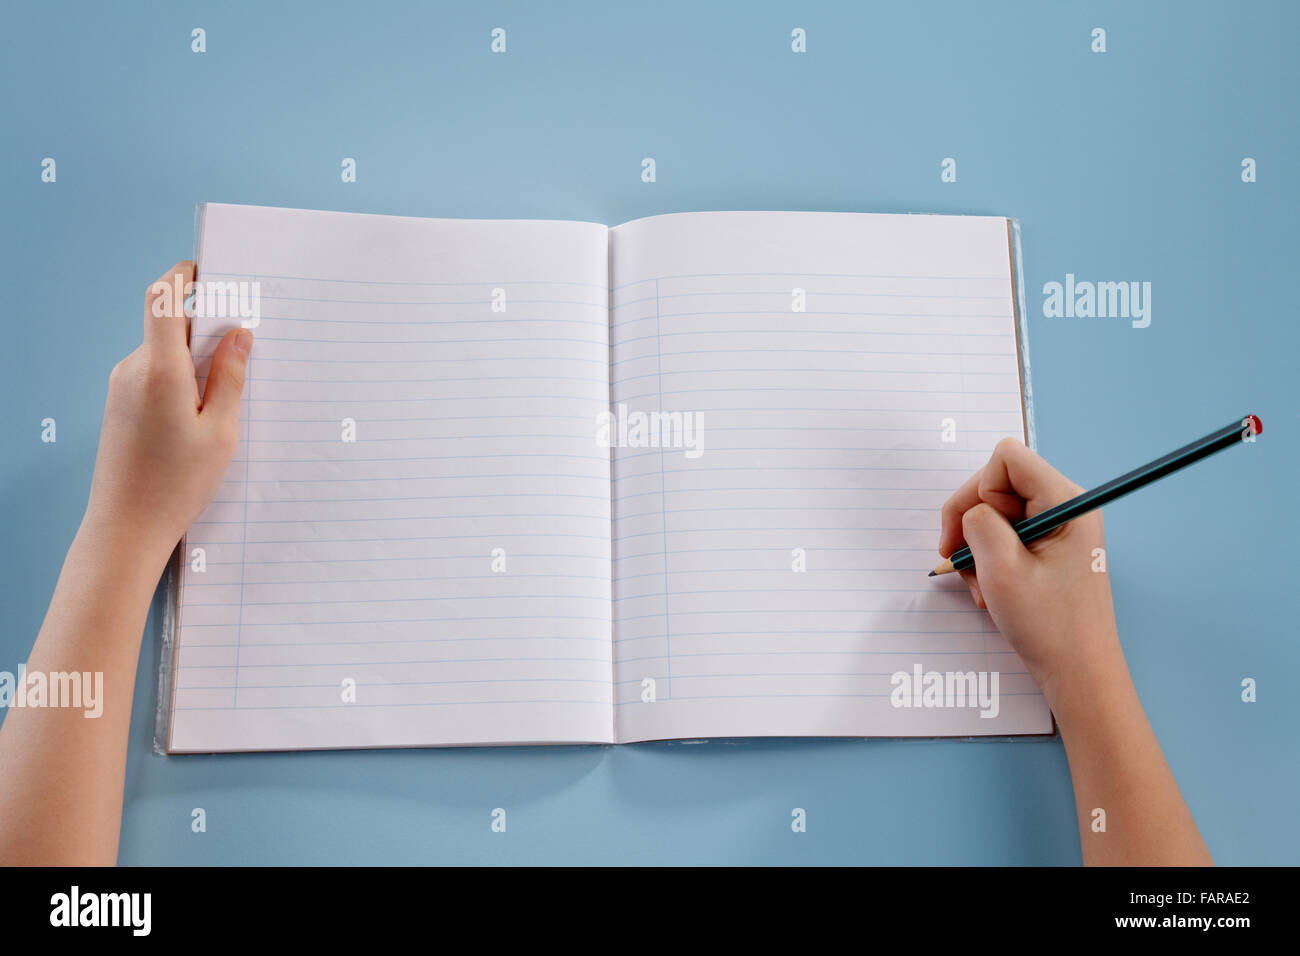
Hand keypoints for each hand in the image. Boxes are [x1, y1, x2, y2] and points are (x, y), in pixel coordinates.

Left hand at [82, 261, 251, 570]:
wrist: (126, 526)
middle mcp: (133, 370)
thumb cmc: (177, 484)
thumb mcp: (221, 431)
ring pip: (163, 353)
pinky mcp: (119, 404)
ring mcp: (121, 387)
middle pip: (169, 327)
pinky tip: (203, 416)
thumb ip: (231, 376)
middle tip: (245, 351)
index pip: (163, 301)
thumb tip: (239, 334)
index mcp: (159, 370)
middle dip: (206, 331)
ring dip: (195, 361)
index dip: (183, 276)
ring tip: (227, 399)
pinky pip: (154, 375)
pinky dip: (181, 380)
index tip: (206, 269)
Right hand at [938, 438, 1122, 709]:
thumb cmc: (1049, 626)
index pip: (1007, 458)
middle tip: (958, 561)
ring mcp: (1060, 528)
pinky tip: (991, 590)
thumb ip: (978, 523)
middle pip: (998, 483)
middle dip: (971, 520)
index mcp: (1067, 502)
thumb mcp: (1001, 570)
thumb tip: (970, 511)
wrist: (1079, 673)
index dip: (977, 490)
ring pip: (997, 512)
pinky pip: (1007, 535)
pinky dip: (989, 559)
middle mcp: (1067, 507)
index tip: (966, 532)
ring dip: (978, 546)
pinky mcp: (1051, 548)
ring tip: (982, 585)